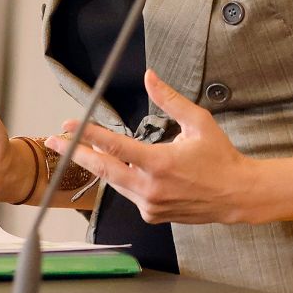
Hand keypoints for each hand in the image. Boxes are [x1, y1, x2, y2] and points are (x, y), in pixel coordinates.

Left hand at [60, 70, 262, 224]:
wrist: (237, 195)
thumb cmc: (220, 157)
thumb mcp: (198, 122)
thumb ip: (170, 99)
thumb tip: (149, 77)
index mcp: (159, 163)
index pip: (115, 146)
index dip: (88, 135)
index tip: (69, 126)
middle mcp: (150, 187)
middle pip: (103, 169)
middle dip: (76, 154)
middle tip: (55, 141)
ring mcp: (150, 204)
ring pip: (115, 182)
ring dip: (101, 166)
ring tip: (84, 151)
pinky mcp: (153, 214)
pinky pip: (130, 194)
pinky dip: (125, 180)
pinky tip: (128, 170)